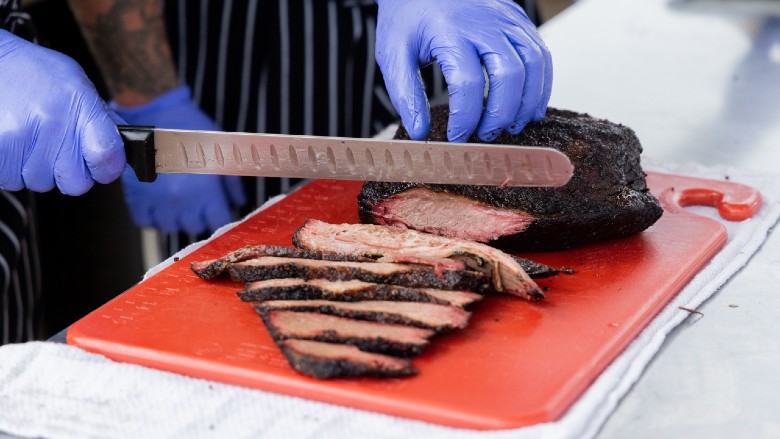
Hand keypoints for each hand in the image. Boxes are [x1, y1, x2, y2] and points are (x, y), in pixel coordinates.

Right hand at [0, 30, 124, 194]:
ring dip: (37, 170)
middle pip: (75, 183)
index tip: (103, 165)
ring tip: (32, 141)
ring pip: (41, 183)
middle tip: (59, 151)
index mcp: (81, 105)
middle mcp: (53, 122)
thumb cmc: (38, 75)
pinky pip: (11, 180)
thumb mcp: (78, 86)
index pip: (107, 157)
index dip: (107, 169)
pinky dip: (13, 169)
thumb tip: (125, 150)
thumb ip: (102, 119)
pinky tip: (15, 144)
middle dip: (69, 173)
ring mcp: (21, 136)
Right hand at [114, 85, 245, 234]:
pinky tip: (161, 206)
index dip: (222, 216)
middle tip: (201, 206)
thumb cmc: (189, 129)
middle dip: (201, 218)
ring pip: (171, 227)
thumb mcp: (220, 150)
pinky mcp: (136, 198)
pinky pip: (145, 222)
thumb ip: (232, 181)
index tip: (220, 210)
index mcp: (205, 191)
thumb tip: (239, 200)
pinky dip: (154, 217)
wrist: (153, 114)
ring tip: (181, 205)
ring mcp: (157, 202)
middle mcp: (181, 201)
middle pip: (196, 227)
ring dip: (178, 219)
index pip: (219, 221)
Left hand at [375, 0, 551, 141]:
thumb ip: (406, 95)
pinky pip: (541, 54)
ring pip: (533, 64)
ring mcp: (506, 19)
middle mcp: (484, 23)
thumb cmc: (408, 17)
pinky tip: (528, 107)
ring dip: (527, 103)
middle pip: (509, 74)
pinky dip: (541, 85)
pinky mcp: (518, 20)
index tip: (456, 138)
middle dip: (500, 115)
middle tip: (485, 136)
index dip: (465, 118)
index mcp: (450, 31)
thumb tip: (420, 132)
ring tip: (511, 127)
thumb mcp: (394, 54)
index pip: (467, 83)